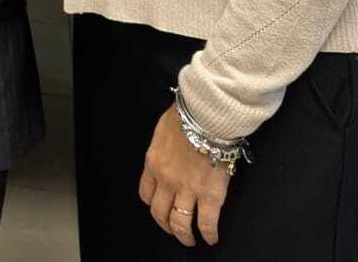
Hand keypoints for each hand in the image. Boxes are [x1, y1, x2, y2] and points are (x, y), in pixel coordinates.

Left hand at [137, 105, 230, 246]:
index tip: (159, 208)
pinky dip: (209, 234)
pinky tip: (211, 238)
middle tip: (174, 231)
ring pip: (180, 223)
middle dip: (166, 226)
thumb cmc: (187, 116)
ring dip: (184, 236)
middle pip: (160, 213)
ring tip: (190, 241)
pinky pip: (207, 223)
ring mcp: (187, 190)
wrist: (206, 116)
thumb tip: (172, 150)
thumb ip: (165, 147)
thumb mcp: (164, 130)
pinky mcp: (210, 195)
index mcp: (153, 163)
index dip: (153, 204)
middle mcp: (166, 180)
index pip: (146, 192)